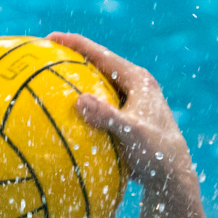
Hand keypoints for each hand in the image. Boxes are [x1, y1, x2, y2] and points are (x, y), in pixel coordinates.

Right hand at [47, 32, 193, 184]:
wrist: (174, 178)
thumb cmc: (157, 155)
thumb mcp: (132, 135)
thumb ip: (107, 117)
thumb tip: (79, 101)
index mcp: (138, 80)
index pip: (101, 54)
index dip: (74, 43)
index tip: (48, 38)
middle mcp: (136, 86)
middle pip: (98, 64)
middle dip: (72, 58)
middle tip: (44, 54)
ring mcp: (132, 102)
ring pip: (99, 85)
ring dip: (76, 82)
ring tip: (48, 81)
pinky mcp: (128, 119)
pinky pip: (100, 106)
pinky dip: (82, 106)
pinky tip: (62, 116)